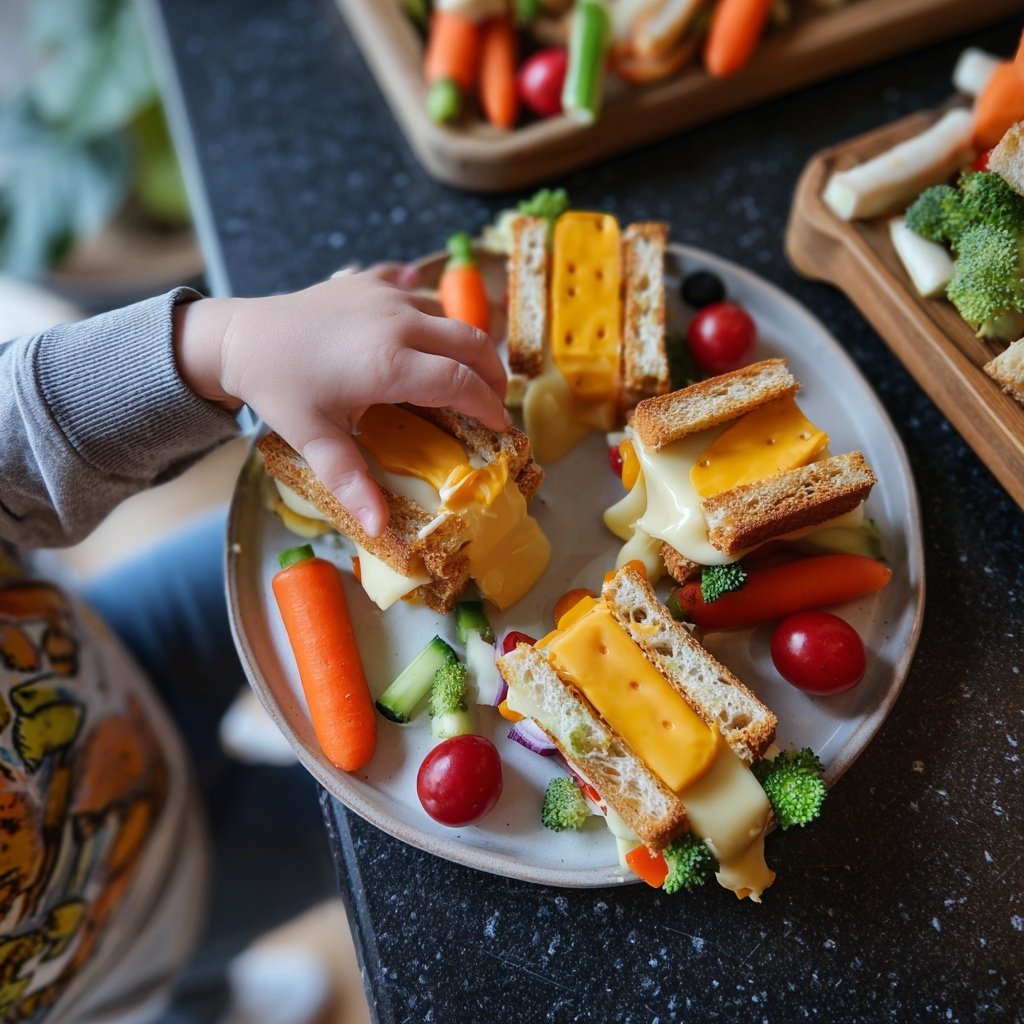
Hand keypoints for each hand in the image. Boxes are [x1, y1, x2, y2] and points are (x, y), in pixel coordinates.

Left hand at [175, 264, 508, 535]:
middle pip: (472, 343)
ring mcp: (386, 294)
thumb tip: (378, 527)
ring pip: (449, 315)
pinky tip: (427, 330)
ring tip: (464, 376)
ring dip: (465, 346)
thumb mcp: (313, 438)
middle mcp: (398, 322)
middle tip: (494, 403)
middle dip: (493, 374)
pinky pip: (419, 290)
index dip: (489, 407)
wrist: (240, 336)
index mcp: (389, 363)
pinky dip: (433, 312)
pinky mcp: (372, 280)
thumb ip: (350, 481)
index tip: (501, 429)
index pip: (462, 383)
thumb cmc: (278, 388)